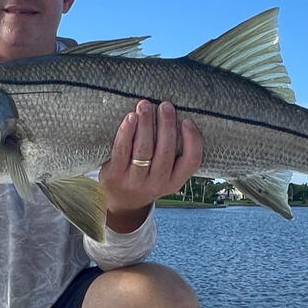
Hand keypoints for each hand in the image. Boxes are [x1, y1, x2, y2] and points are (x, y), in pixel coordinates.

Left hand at [99, 100, 202, 232]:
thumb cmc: (147, 179)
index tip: (187, 121)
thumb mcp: (167, 175)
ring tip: (145, 106)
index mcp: (175, 181)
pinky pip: (122, 150)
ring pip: (144, 150)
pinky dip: (127, 132)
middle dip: (167, 125)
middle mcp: (157, 182)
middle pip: (165, 152)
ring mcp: (135, 180)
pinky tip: (130, 118)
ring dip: (146, 125)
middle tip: (166, 106)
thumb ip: (174, 154)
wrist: (122, 202)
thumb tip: (176, 116)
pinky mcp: (115, 174)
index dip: (192, 140)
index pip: (191, 161)